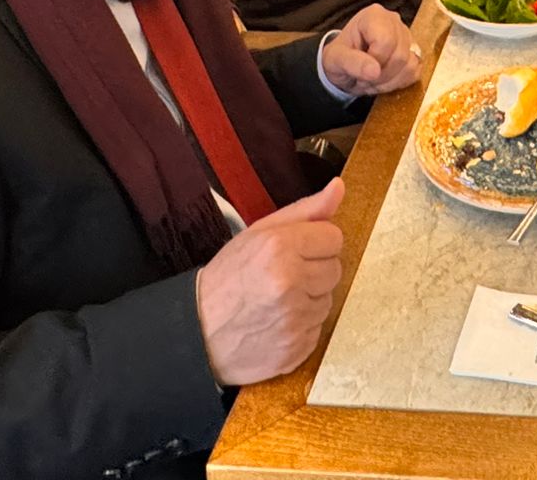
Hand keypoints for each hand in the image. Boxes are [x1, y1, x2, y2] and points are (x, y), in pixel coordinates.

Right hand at [195, 180, 345, 386]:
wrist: (197, 332)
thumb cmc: (228, 278)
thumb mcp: (258, 233)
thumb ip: (304, 210)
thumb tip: (339, 187)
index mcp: (280, 247)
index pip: (334, 237)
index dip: (314, 242)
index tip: (294, 251)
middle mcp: (290, 283)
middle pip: (335, 269)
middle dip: (314, 270)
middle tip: (283, 276)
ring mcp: (294, 320)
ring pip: (328, 300)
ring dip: (309, 299)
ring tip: (277, 300)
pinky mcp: (296, 349)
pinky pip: (318, 329)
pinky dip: (302, 326)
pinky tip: (277, 322)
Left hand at [320, 6, 423, 96]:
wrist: (344, 66)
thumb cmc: (339, 57)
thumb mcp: (335, 59)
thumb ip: (352, 62)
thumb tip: (375, 71)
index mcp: (374, 16)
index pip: (385, 42)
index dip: (374, 62)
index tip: (359, 68)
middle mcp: (394, 22)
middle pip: (400, 55)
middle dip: (380, 75)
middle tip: (363, 78)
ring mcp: (407, 36)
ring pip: (410, 65)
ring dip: (389, 81)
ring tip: (372, 78)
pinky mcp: (414, 52)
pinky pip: (415, 72)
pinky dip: (398, 82)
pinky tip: (384, 79)